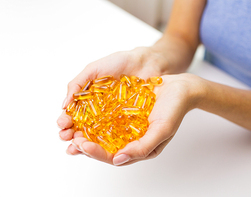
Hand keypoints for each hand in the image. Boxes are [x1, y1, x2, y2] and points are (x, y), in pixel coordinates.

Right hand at [57, 47, 168, 143]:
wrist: (146, 62)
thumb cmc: (119, 62)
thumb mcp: (94, 69)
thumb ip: (77, 84)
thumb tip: (63, 105)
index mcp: (88, 100)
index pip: (74, 114)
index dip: (66, 121)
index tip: (62, 125)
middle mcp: (99, 112)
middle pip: (83, 128)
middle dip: (73, 134)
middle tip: (66, 138)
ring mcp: (113, 118)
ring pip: (97, 134)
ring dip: (86, 142)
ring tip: (79, 146)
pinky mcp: (127, 122)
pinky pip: (116, 134)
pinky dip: (107, 142)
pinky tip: (100, 146)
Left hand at [62, 73, 206, 165]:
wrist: (180, 88)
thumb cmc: (174, 110)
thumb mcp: (162, 130)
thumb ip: (142, 148)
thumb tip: (118, 160)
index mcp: (139, 148)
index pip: (113, 156)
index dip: (96, 153)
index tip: (82, 145)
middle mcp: (130, 139)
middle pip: (103, 146)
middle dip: (85, 144)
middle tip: (70, 138)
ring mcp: (125, 125)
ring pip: (101, 133)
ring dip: (85, 132)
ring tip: (70, 129)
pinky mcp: (122, 111)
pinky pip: (105, 116)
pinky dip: (92, 117)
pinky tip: (81, 114)